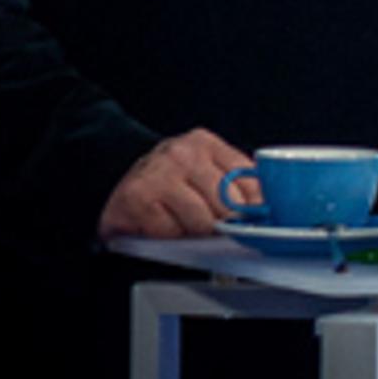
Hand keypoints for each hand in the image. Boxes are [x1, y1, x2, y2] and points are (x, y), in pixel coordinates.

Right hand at [97, 129, 258, 239]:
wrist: (112, 173)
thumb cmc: (167, 177)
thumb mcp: (204, 168)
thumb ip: (234, 181)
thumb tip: (265, 206)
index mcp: (204, 143)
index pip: (247, 179)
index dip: (253, 206)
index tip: (252, 220)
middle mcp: (182, 154)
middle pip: (226, 204)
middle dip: (222, 222)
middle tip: (209, 223)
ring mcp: (159, 175)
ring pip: (200, 222)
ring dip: (193, 231)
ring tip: (180, 219)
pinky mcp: (137, 199)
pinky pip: (171, 232)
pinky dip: (168, 235)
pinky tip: (159, 222)